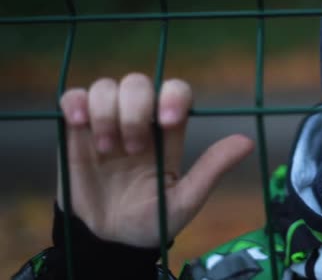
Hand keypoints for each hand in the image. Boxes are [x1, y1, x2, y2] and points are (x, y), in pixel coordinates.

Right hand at [57, 73, 253, 247]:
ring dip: (106, 112)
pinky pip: (73, 97)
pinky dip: (75, 103)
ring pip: (107, 86)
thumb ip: (212, 169)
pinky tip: (79, 125)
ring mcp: (107, 122)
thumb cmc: (153, 220)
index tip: (170, 121)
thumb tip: (247, 141)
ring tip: (106, 150)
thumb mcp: (185, 200)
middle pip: (139, 83)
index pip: (176, 91)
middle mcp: (139, 120)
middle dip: (136, 111)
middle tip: (133, 150)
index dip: (173, 96)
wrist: (110, 239)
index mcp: (168, 132)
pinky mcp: (77, 129)